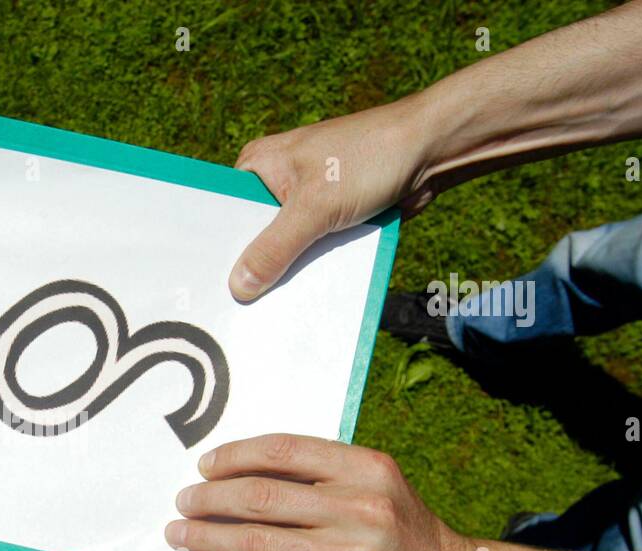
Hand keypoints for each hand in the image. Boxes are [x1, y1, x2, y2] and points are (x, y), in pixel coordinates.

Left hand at [165, 434, 474, 550]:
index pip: (284, 450)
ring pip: (255, 542)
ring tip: (178, 534)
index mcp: (367, 469)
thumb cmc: (399, 531)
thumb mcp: (374, 485)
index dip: (234, 456)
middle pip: (261, 497)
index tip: (204, 466)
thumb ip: (320, 475)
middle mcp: (361, 509)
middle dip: (209, 499)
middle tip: (182, 502)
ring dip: (206, 537)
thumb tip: (236, 474)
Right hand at [228, 96, 434, 301]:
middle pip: (253, 237)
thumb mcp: (314, 207)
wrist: (432, 149)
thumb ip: (275, 249)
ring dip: (286, 273)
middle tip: (240, 307)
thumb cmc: (370, 158)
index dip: (218, 249)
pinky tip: (303, 296)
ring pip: (285, 249)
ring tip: (269, 309)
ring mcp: (304, 202)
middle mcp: (275, 183)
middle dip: (254, 267)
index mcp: (258, 166)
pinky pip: (311, 252)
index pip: (224, 213)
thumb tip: (238, 288)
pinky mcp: (330, 218)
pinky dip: (313, 269)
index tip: (209, 286)